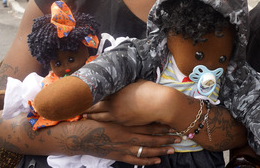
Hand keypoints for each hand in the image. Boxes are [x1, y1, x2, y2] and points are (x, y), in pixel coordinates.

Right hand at [60, 118, 176, 164]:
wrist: (80, 135)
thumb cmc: (96, 120)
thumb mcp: (112, 110)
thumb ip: (126, 108)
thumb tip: (138, 99)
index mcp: (127, 123)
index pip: (150, 124)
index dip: (163, 125)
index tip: (174, 124)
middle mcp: (128, 136)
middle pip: (152, 138)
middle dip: (167, 138)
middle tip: (180, 138)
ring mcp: (124, 147)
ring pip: (147, 150)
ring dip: (161, 150)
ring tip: (173, 149)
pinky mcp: (118, 156)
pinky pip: (136, 160)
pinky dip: (147, 161)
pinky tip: (157, 161)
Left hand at [85, 79, 174, 125]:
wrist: (160, 104)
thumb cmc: (151, 91)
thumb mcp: (138, 82)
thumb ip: (128, 84)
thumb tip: (125, 81)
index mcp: (117, 91)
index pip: (100, 91)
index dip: (90, 92)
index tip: (83, 91)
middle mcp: (115, 103)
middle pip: (95, 104)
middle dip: (85, 105)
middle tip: (76, 105)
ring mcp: (118, 114)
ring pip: (100, 115)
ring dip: (90, 115)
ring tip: (83, 115)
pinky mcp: (123, 122)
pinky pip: (109, 121)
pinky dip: (101, 120)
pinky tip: (98, 120)